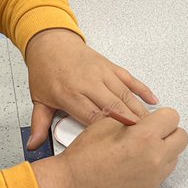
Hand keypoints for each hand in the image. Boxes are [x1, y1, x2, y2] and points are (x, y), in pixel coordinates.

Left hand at [24, 29, 156, 148]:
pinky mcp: (110, 66)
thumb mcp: (39, 99)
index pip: (92, 116)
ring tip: (152, 125)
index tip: (121, 142)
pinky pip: (130, 79)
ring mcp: (101, 73)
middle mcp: (88, 83)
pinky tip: (153, 100)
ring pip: (124, 94)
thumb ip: (39, 124)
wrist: (51, 43)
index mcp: (70, 94)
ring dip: (139, 109)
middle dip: (130, 123)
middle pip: (113, 106)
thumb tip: (34, 145)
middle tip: (144, 138)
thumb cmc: (46, 71)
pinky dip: (142, 89)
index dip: (108, 130)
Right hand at [31, 108, 187, 187]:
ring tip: (141, 150)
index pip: (172, 117)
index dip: (160, 116)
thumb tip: (148, 119)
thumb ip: (134, 118)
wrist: (75, 184)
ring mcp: (155, 177)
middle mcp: (156, 158)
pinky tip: (135, 165)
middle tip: (150, 133)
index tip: (151, 120)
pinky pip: (163, 173)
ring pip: (175, 156)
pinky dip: (155, 166)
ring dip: (164, 149)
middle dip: (168, 131)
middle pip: (182, 137)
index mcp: (146, 137)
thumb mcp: (109, 122)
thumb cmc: (87, 154)